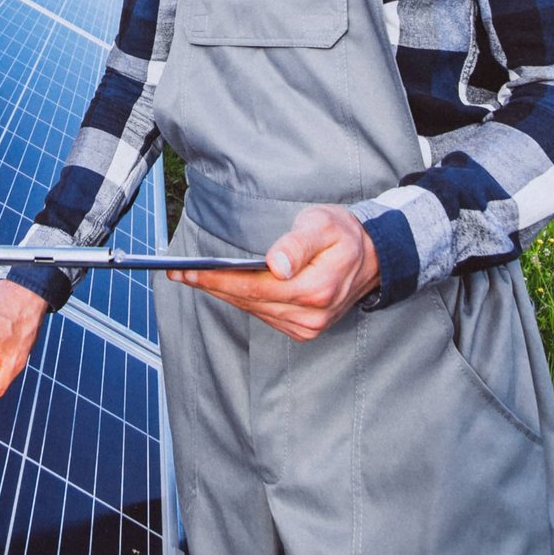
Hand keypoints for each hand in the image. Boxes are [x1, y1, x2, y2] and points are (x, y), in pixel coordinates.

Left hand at [166, 204, 379, 340]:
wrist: (373, 257)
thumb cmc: (345, 235)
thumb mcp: (324, 226)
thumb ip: (298, 244)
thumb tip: (275, 264)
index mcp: (315, 290)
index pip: (253, 287)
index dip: (217, 280)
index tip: (189, 272)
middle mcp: (310, 316)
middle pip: (248, 301)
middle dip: (211, 286)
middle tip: (179, 273)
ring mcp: (308, 326)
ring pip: (253, 310)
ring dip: (223, 294)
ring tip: (194, 277)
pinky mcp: (305, 329)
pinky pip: (264, 314)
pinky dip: (242, 301)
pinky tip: (224, 287)